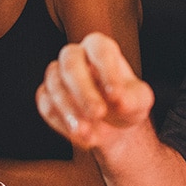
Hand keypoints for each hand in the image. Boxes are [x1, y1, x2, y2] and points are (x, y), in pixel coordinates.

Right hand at [36, 32, 154, 151]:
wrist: (113, 126)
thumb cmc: (127, 104)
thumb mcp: (139, 102)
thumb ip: (132, 99)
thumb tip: (118, 101)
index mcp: (100, 48)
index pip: (99, 49)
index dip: (106, 70)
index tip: (115, 95)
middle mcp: (75, 56)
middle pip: (70, 62)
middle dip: (83, 90)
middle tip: (98, 114)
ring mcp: (56, 74)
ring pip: (54, 85)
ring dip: (70, 110)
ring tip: (88, 134)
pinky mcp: (45, 96)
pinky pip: (46, 105)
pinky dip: (62, 123)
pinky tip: (81, 136)